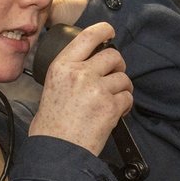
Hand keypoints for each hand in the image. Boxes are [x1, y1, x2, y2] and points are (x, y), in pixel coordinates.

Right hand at [28, 22, 133, 155]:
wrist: (56, 150)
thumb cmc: (51, 125)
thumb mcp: (51, 87)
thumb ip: (70, 71)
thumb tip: (90, 63)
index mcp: (62, 66)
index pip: (87, 37)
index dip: (104, 30)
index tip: (110, 31)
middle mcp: (80, 73)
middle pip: (113, 56)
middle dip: (118, 65)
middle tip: (114, 75)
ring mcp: (97, 89)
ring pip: (123, 78)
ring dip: (122, 88)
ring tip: (111, 101)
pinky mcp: (110, 106)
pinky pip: (128, 97)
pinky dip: (125, 105)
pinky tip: (114, 113)